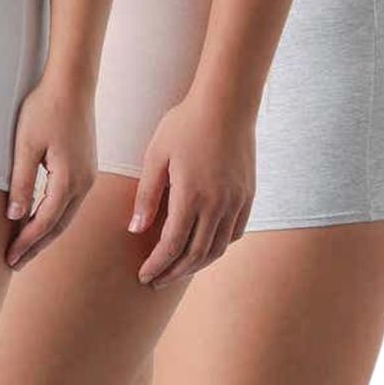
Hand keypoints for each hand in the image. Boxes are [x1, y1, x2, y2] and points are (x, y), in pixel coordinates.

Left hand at [5, 74, 96, 269]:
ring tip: (25, 249)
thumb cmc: (44, 109)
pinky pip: (70, 203)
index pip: (45, 222)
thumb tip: (14, 216)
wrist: (71, 84)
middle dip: (36, 246)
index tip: (9, 257)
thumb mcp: (25, 146)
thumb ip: (21, 182)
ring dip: (46, 234)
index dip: (26, 242)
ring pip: (66, 216)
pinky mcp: (86, 169)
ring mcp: (88, 177)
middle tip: (15, 263)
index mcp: (69, 179)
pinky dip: (55, 218)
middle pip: (59, 226)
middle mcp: (84, 183)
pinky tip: (41, 222)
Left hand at [129, 96, 254, 287]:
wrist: (227, 103)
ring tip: (176, 270)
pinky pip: (234, 233)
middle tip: (155, 281)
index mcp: (191, 195)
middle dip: (173, 272)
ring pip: (217, 248)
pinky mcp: (248, 195)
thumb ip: (147, 197)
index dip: (157, 265)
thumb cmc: (185, 124)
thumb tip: (135, 231)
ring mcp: (237, 201)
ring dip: (196, 265)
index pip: (172, 245)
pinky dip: (217, 247)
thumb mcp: (155, 157)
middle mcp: (218, 204)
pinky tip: (202, 249)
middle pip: (196, 255)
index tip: (143, 276)